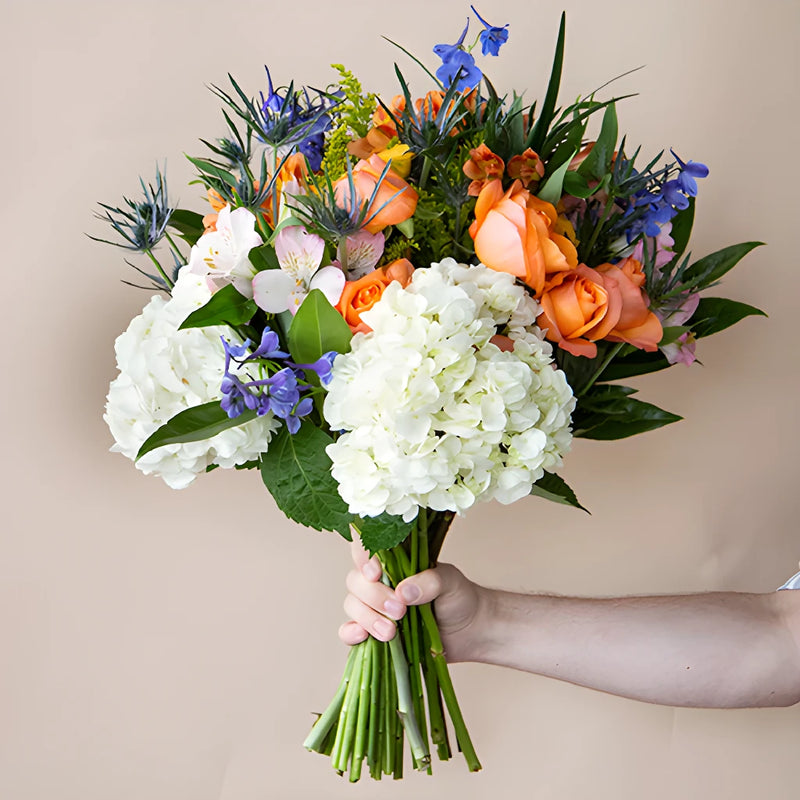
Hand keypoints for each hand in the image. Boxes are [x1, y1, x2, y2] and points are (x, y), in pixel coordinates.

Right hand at [338, 538, 486, 661]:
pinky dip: (351, 633)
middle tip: (399, 611)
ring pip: (352, 605)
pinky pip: (349, 630)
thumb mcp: (451, 582)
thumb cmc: (459, 597)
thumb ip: (430, 582)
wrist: (469, 632)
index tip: (376, 573)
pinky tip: (362, 636)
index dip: (363, 557)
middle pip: (356, 581)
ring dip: (367, 618)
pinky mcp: (373, 631)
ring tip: (391, 632)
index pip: (367, 548)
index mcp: (395, 559)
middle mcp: (380, 580)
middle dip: (374, 597)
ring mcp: (374, 606)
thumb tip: (403, 592)